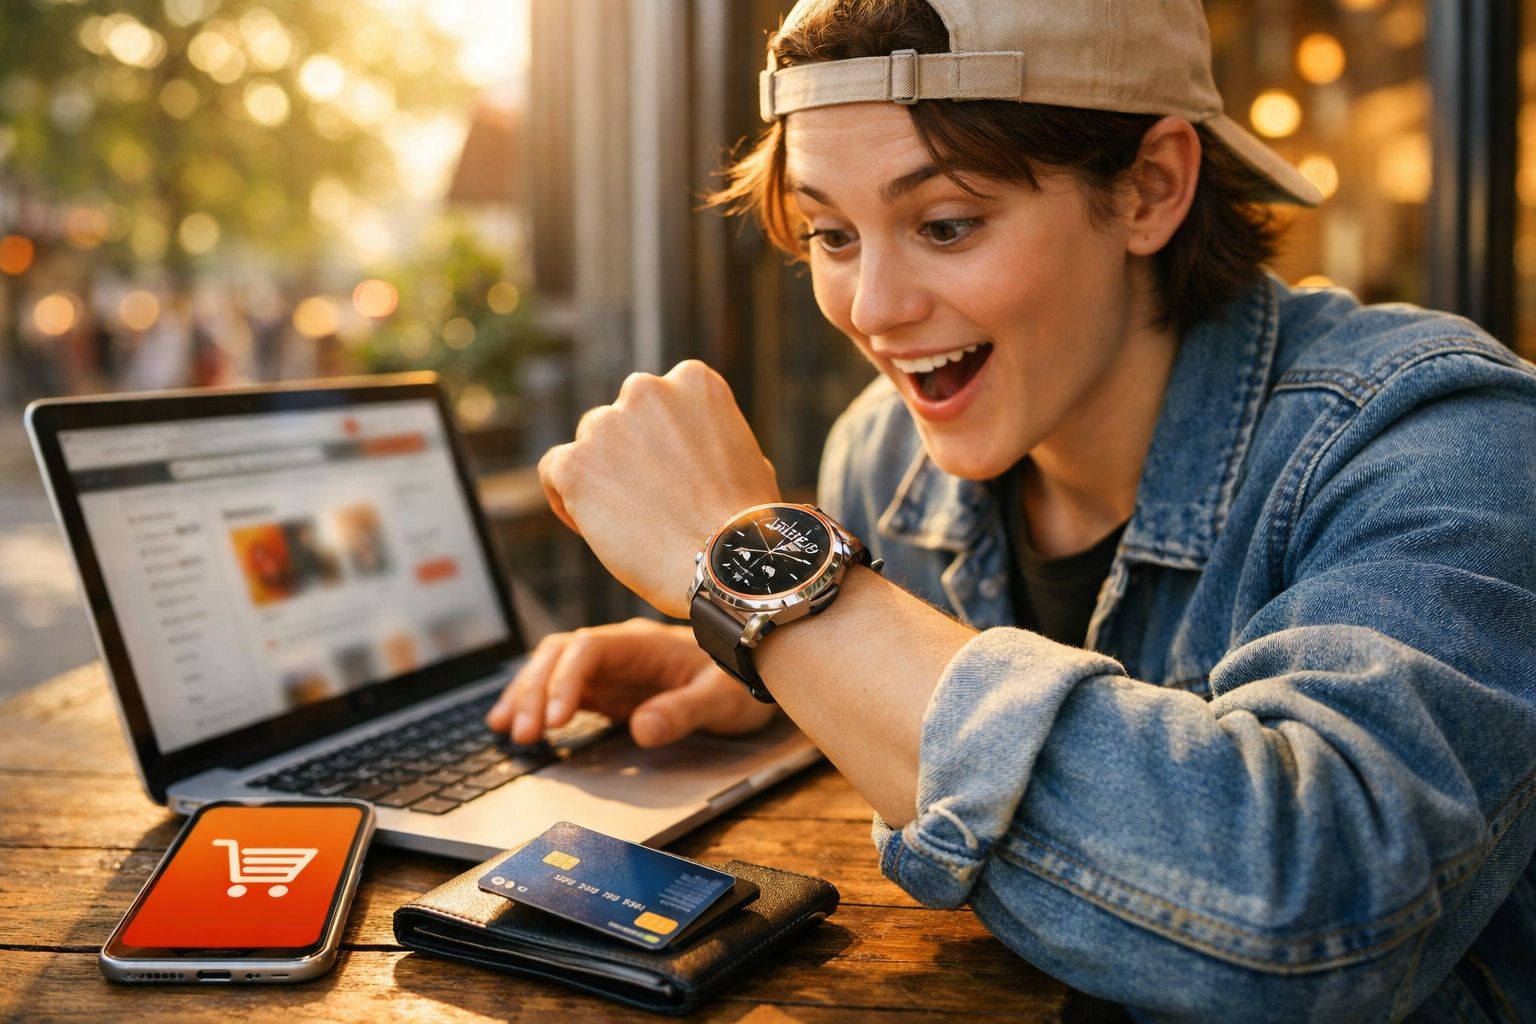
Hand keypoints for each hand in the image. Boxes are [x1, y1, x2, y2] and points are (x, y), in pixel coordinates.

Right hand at [486, 619, 777, 745]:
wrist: (753, 677)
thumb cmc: (741, 681)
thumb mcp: (724, 698)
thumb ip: (684, 711)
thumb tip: (643, 727)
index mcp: (644, 642)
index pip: (589, 648)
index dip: (566, 679)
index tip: (555, 718)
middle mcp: (620, 649)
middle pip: (560, 655)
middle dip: (535, 690)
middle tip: (524, 733)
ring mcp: (610, 668)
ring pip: (553, 668)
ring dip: (527, 695)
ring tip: (507, 730)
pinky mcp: (607, 689)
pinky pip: (561, 690)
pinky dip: (534, 704)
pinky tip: (513, 723)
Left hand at [538, 360, 779, 618]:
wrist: (725, 565)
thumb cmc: (745, 525)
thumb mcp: (746, 458)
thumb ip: (709, 441)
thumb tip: (692, 454)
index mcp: (694, 383)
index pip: (658, 402)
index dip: (659, 441)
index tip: (667, 477)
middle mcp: (647, 390)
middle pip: (619, 420)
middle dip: (628, 457)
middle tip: (647, 504)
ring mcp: (607, 424)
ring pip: (588, 445)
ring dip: (600, 477)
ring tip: (626, 524)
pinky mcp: (575, 463)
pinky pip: (554, 471)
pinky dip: (565, 497)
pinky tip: (590, 527)